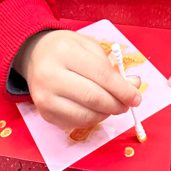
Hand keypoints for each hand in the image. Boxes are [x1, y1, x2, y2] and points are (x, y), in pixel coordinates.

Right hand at [13, 30, 141, 130]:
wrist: (34, 55)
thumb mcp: (88, 47)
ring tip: (111, 104)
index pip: (101, 76)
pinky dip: (92, 119)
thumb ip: (111, 67)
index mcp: (64, 52)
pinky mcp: (44, 113)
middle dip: (117, 104)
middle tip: (128, 104)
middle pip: (94, 98)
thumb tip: (133, 86)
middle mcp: (50, 76)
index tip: (136, 97)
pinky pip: (76, 123)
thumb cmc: (64, 49)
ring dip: (106, 113)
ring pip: (86, 115)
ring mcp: (45, 97)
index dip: (123, 90)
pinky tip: (94, 108)